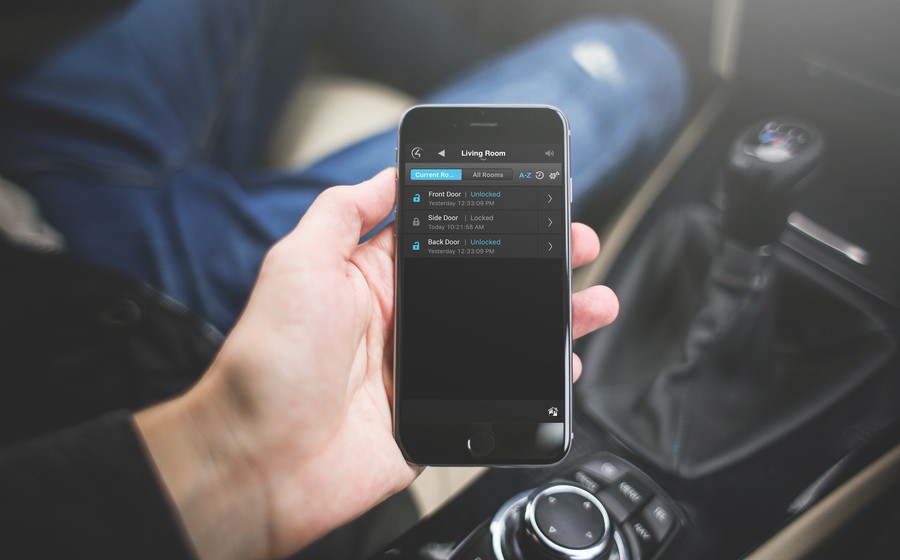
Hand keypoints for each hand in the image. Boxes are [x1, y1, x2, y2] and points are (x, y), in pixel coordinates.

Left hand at [135, 168, 617, 558]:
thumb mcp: (298, 263)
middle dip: (536, 262)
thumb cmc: (269, 361)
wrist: (262, 459)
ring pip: (502, 334)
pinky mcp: (436, 411)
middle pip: (486, 283)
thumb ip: (344, 213)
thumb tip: (387, 174)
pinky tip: (562, 364)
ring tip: (592, 302)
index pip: (446, 235)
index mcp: (374, 278)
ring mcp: (423, 366)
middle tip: (576, 244)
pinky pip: (498, 390)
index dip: (490, 215)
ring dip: (551, 316)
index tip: (529, 200)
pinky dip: (535, 379)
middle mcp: (403, 319)